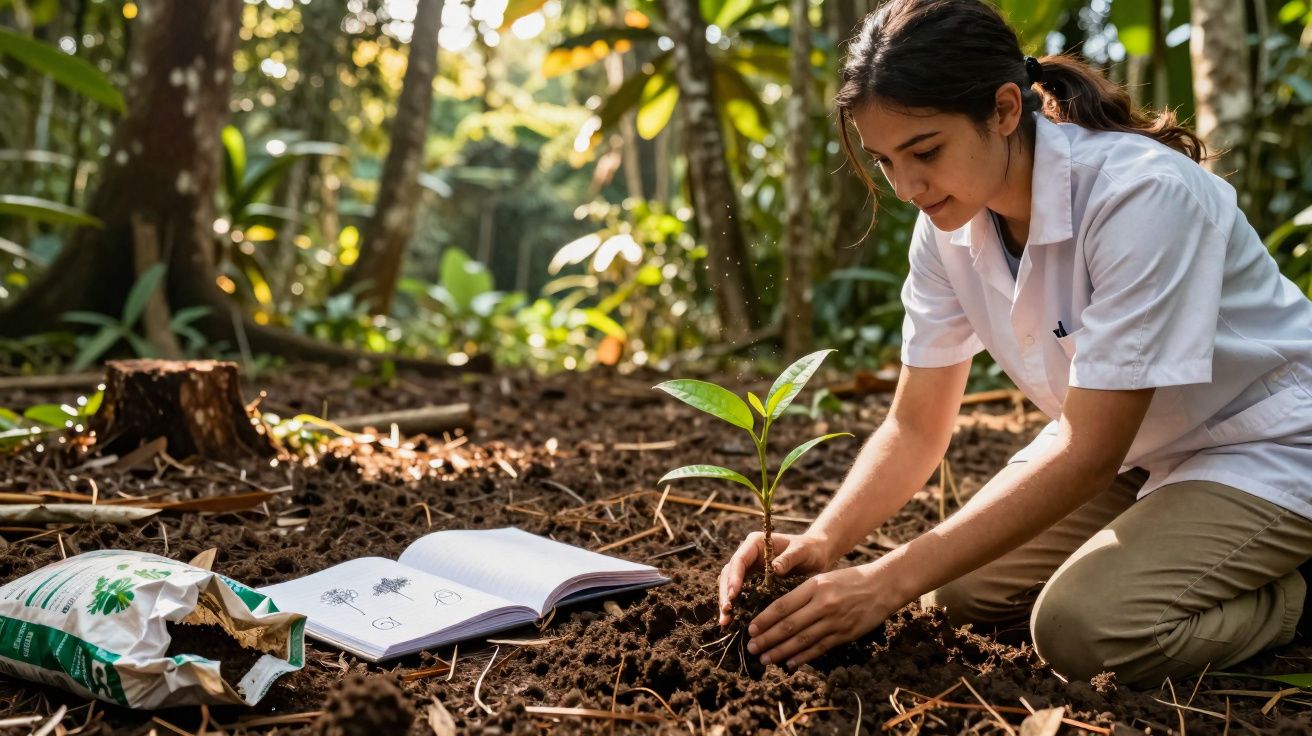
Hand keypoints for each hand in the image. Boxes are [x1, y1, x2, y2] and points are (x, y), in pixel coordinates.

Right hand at [718, 531, 834, 625]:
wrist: (817, 555)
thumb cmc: (811, 550)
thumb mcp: (802, 551)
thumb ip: (789, 557)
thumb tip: (774, 568)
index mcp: (756, 543)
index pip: (739, 560)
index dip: (734, 577)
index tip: (734, 594)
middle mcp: (748, 554)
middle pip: (729, 573)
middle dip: (725, 593)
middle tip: (726, 613)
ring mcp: (749, 568)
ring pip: (730, 584)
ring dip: (726, 602)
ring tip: (725, 621)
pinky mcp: (753, 581)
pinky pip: (740, 593)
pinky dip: (735, 606)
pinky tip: (733, 621)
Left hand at [745, 561, 897, 667]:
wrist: (882, 586)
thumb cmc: (850, 580)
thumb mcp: (823, 578)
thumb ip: (802, 594)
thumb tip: (777, 613)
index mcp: (814, 586)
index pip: (783, 605)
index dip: (764, 620)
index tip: (750, 629)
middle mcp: (823, 604)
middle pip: (789, 625)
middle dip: (767, 639)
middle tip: (752, 648)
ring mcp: (834, 621)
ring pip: (802, 640)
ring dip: (781, 651)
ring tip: (765, 659)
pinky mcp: (845, 634)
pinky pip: (819, 648)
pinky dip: (803, 657)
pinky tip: (790, 663)